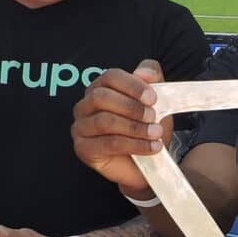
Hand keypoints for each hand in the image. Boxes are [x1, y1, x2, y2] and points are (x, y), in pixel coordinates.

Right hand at [72, 60, 172, 194]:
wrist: (146, 163)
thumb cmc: (146, 127)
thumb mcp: (156, 100)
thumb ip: (153, 78)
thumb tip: (144, 73)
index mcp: (100, 88)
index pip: (110, 77)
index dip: (132, 85)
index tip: (152, 98)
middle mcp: (85, 105)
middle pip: (102, 97)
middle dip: (132, 107)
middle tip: (153, 117)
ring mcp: (80, 127)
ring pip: (105, 121)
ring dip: (135, 128)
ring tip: (155, 133)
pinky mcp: (83, 149)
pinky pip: (108, 144)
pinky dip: (134, 145)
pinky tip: (151, 147)